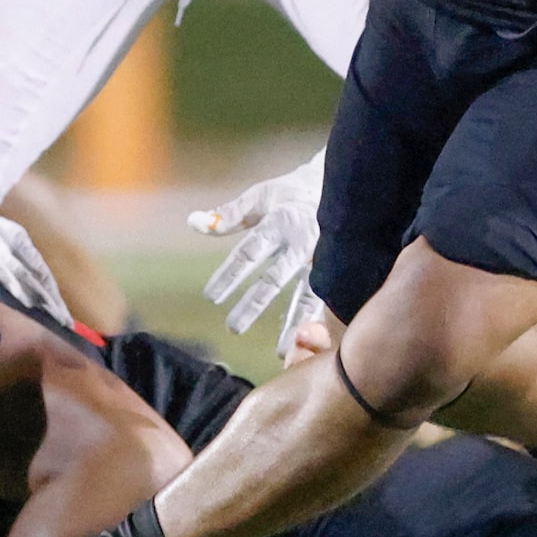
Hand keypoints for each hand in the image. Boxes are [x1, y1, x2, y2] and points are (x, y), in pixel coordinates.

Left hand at [195, 148, 324, 353]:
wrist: (344, 186)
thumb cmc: (294, 192)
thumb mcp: (260, 197)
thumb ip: (228, 216)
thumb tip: (192, 222)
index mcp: (279, 222)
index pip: (249, 253)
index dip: (230, 275)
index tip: (211, 297)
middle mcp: (302, 243)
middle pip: (274, 279)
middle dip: (254, 305)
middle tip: (233, 328)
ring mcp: (322, 257)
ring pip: (306, 294)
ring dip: (292, 322)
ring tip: (281, 351)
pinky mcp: (338, 267)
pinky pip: (328, 297)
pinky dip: (318, 319)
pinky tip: (311, 341)